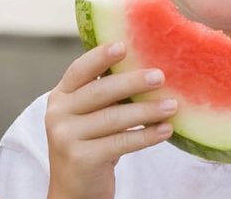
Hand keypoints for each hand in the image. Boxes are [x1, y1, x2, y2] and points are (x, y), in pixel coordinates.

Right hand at [45, 42, 177, 198]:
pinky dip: (146, 136)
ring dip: (147, 111)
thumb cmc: (93, 143)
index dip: (100, 57)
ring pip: (113, 118)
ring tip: (172, 106)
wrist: (76, 188)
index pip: (79, 70)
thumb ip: (108, 93)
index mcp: (61, 96)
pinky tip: (166, 130)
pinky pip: (120, 143)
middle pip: (100, 92)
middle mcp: (58, 113)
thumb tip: (150, 67)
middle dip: (132, 82)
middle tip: (160, 77)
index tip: (124, 45)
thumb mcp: (92, 115)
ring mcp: (65, 137)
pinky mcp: (80, 159)